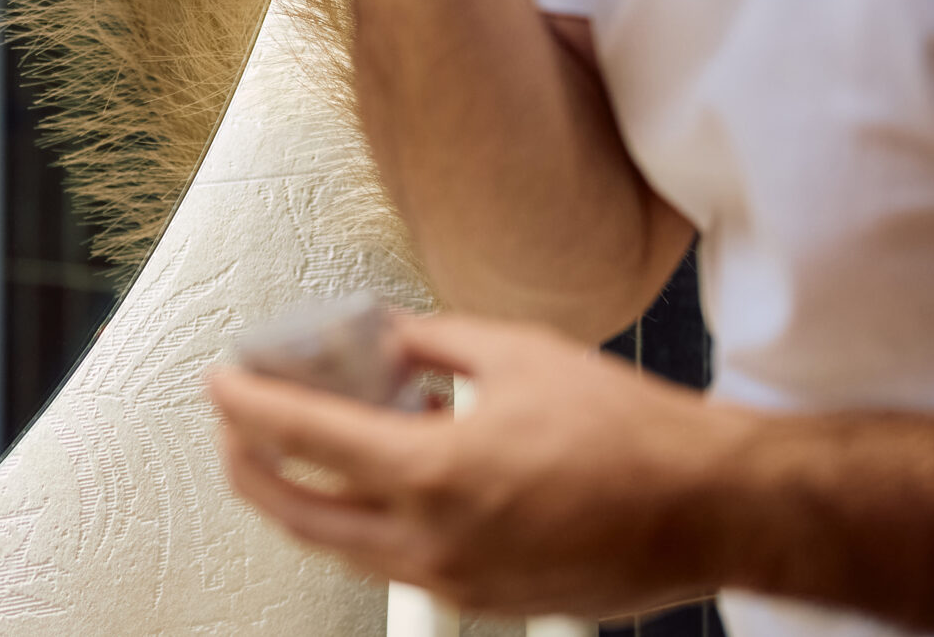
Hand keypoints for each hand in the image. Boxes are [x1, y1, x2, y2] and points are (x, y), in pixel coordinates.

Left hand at [207, 312, 734, 615]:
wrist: (711, 507)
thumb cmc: (631, 432)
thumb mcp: (515, 352)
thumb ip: (427, 343)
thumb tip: (376, 335)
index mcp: (435, 472)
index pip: (304, 437)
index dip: (248, 405)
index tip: (222, 382)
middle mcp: (435, 538)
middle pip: (299, 513)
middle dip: (249, 467)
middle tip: (234, 427)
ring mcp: (458, 579)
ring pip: (341, 548)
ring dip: (301, 501)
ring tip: (287, 456)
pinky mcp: (484, 599)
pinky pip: (395, 564)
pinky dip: (365, 523)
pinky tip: (374, 483)